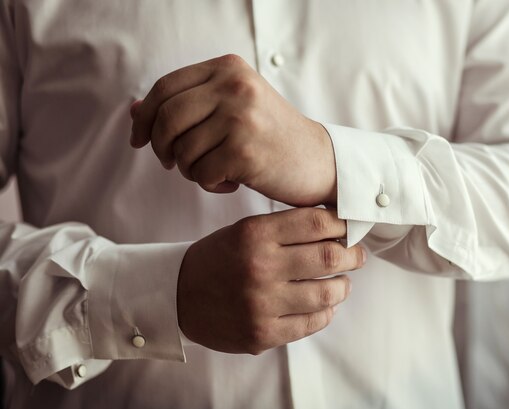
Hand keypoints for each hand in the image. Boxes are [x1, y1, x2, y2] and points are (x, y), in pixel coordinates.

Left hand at [130, 54, 336, 206]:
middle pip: (165, 118)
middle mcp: (234, 86)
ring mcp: (240, 118)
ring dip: (189, 170)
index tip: (139, 140)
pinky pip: (200, 174)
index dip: (144, 117)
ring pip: (181, 150)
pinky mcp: (244, 151)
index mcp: (228, 68)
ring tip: (214, 171)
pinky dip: (210, 185)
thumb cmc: (271, 136)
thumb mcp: (231, 108)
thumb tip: (134, 111)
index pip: (164, 88)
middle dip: (160, 147)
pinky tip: (231, 183)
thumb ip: (186, 104)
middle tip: (171, 163)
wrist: (319, 161)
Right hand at [177, 208, 365, 354]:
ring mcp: (262, 304)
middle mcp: (260, 267)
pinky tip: (324, 305)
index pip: (317, 222)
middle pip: (330, 257)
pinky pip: (312, 323)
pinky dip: (326, 312)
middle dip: (353, 255)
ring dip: (343, 286)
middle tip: (357, 255)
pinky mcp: (262, 334)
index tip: (351, 228)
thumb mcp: (246, 231)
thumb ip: (287, 228)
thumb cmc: (220, 258)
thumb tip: (338, 226)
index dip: (343, 224)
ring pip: (327, 293)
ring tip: (342, 283)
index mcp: (255, 234)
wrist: (179, 296)